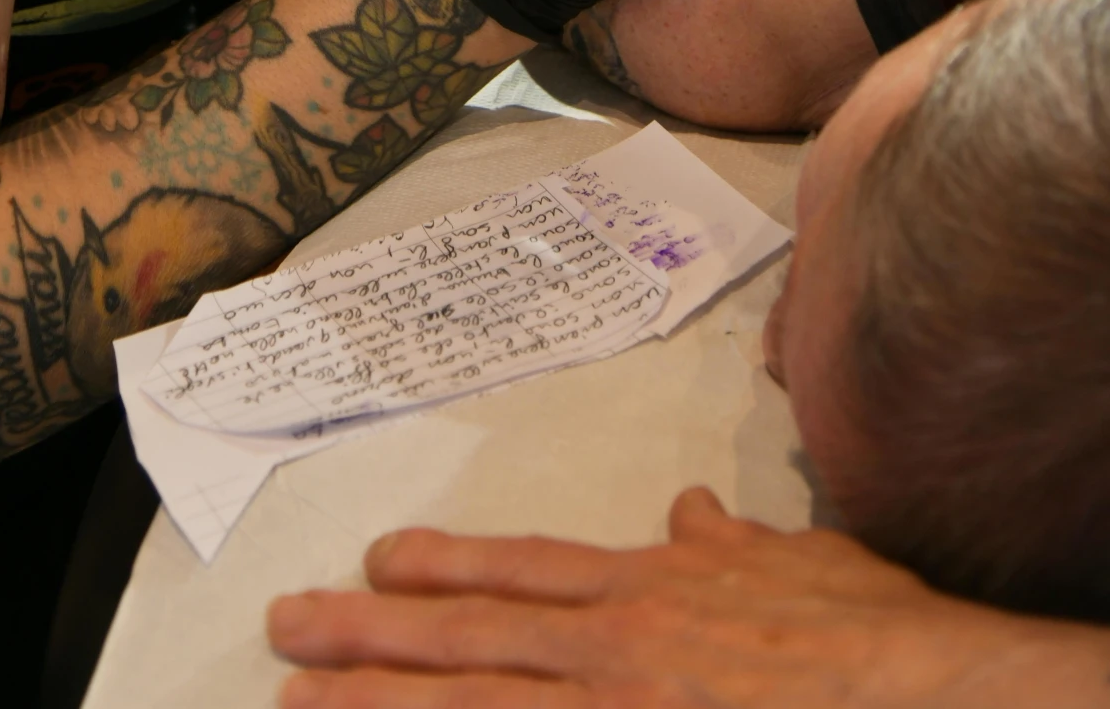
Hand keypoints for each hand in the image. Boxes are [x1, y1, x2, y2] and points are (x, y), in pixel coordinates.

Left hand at [268, 488, 1109, 706]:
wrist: (920, 694)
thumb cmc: (872, 636)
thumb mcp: (801, 562)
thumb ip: (733, 543)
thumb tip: (695, 514)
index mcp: (648, 593)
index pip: (520, 575)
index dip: (442, 569)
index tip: (377, 562)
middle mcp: (612, 653)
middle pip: (465, 644)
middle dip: (365, 641)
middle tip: (283, 631)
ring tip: (298, 704)